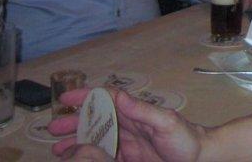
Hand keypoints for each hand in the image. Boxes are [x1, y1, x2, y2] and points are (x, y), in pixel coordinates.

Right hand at [50, 88, 206, 160]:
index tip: (66, 98)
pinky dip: (88, 157)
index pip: (106, 99)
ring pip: (95, 140)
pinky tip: (76, 161)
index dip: (86, 96)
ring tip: (57, 150)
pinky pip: (103, 157)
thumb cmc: (185, 137)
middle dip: (73, 122)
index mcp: (135, 113)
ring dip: (76, 142)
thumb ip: (142, 110)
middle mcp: (127, 125)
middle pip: (95, 120)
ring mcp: (126, 143)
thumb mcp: (165, 121)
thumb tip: (119, 96)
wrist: (198, 159)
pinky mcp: (127, 159)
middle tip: (53, 128)